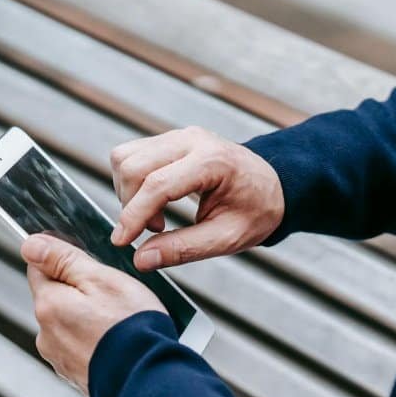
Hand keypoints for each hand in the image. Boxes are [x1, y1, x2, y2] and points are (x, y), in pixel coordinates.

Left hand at [21, 233, 165, 391]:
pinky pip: (82, 346)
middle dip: (80, 292)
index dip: (65, 259)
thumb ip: (63, 259)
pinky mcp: (76, 374)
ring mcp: (60, 358)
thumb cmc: (132, 329)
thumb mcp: (102, 279)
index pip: (39, 267)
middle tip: (114, 296)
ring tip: (120, 323)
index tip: (89, 264)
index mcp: (49, 305)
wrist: (149, 381)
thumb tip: (30, 245)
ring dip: (89, 318)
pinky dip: (96, 341)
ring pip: (70, 323)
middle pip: (56, 296)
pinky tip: (118, 343)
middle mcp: (46, 334)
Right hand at [109, 126, 283, 270]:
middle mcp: (191, 140)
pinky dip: (133, 183)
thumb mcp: (227, 238)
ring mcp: (179, 136)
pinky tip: (156, 202)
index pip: (157, 184)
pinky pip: (132, 155)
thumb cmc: (256, 210)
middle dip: (130, 205)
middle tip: (155, 230)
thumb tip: (141, 260)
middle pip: (133, 166)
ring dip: (128, 193)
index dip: (134, 216)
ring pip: (126, 158)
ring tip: (156, 217)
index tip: (121, 242)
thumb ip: (184, 249)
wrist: (274, 186)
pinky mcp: (170, 140)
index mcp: (212, 161)